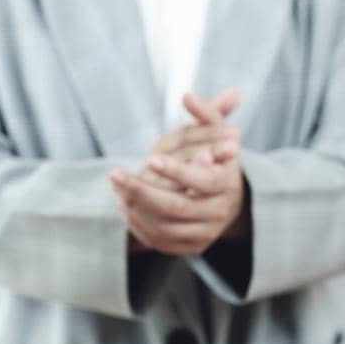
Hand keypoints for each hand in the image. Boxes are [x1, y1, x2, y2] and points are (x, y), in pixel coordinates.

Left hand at [113, 90, 247, 255]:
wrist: (229, 200)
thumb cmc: (218, 158)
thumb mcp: (218, 134)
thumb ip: (206, 113)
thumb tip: (187, 96)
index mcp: (227, 183)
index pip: (202, 180)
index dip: (176, 171)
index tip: (150, 158)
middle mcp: (219, 212)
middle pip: (176, 207)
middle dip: (142, 191)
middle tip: (115, 174)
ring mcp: (206, 233)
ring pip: (165, 227)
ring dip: (136, 209)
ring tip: (118, 190)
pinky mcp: (193, 247)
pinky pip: (161, 242)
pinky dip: (139, 226)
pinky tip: (125, 206)